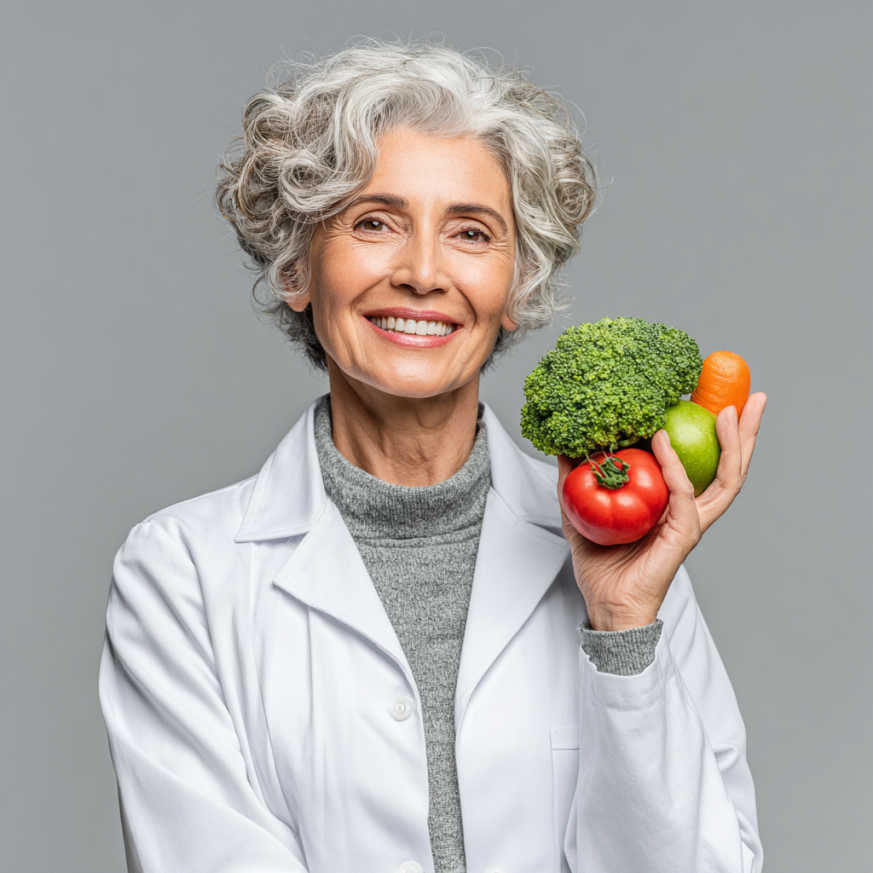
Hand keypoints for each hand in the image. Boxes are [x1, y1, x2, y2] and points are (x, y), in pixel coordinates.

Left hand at [557, 393, 766, 630]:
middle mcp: (691, 510)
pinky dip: (673, 464)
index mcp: (675, 502)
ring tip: (733, 411)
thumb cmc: (601, 564)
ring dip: (734, 443)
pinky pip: (682, 493)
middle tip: (753, 397)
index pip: (706, 460)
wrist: (605, 603)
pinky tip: (662, 438)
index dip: (716, 431)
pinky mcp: (683, 535)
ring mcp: (691, 522)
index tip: (714, 395)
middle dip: (745, 431)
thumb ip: (575, 479)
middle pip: (730, 465)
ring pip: (727, 478)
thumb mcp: (581, 511)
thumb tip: (565, 446)